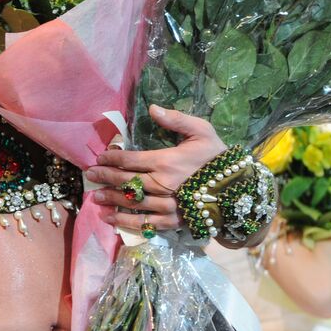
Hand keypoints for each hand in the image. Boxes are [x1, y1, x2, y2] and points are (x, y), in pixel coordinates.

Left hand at [83, 105, 226, 232]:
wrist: (239, 188)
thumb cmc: (218, 157)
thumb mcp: (202, 131)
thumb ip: (177, 119)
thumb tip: (153, 108)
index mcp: (167, 161)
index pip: (130, 159)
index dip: (112, 158)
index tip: (99, 157)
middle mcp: (163, 184)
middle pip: (127, 181)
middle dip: (106, 177)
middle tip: (91, 176)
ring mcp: (168, 205)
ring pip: (132, 202)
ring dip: (112, 200)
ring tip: (96, 197)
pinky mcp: (174, 221)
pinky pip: (146, 223)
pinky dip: (126, 222)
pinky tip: (112, 219)